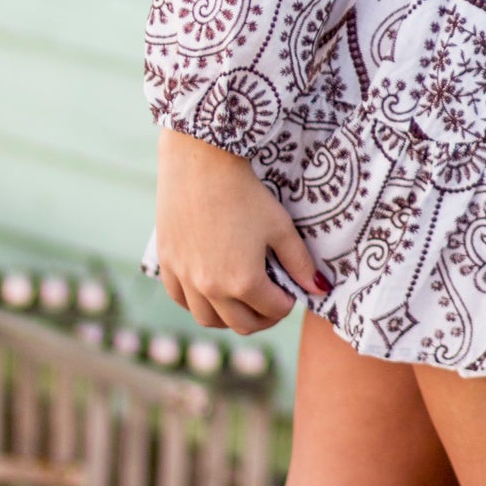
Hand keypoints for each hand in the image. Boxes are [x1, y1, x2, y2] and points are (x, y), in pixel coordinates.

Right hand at [154, 127, 330, 333]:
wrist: (200, 161)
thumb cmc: (246, 192)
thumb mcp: (280, 227)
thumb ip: (300, 263)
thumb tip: (319, 289)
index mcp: (243, 281)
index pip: (272, 310)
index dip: (287, 303)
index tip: (290, 291)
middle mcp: (210, 287)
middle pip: (241, 323)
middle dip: (262, 317)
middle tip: (271, 301)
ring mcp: (185, 277)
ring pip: (207, 319)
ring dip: (228, 316)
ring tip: (241, 299)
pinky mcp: (167, 263)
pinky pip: (180, 299)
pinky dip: (196, 301)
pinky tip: (209, 288)